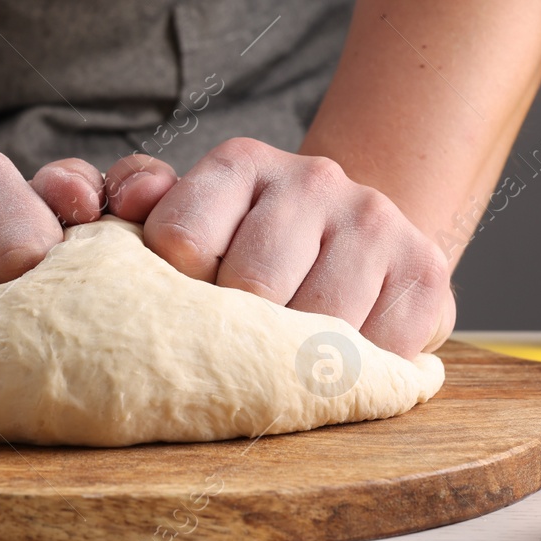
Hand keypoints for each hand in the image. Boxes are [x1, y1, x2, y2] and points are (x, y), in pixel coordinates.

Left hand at [92, 139, 455, 358]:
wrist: (358, 243)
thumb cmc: (250, 248)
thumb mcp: (190, 219)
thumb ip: (136, 205)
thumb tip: (113, 200)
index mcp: (240, 164)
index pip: (182, 239)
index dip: (179, 291)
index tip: (192, 304)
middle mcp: (312, 179)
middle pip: (252, 286)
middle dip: (238, 333)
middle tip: (239, 344)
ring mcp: (375, 222)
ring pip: (318, 323)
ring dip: (297, 359)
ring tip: (288, 354)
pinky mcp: (426, 272)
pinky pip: (379, 353)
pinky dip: (356, 376)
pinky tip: (342, 357)